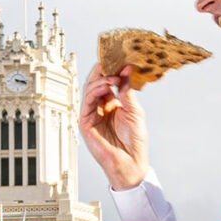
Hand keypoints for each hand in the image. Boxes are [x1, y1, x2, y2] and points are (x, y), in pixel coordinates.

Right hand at [80, 62, 148, 189]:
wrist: (131, 162)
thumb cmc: (134, 142)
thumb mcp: (135, 110)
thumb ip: (128, 91)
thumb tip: (127, 70)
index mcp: (111, 103)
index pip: (107, 81)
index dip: (112, 69)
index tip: (121, 58)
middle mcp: (100, 107)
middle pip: (96, 82)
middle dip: (104, 70)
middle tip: (113, 60)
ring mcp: (92, 114)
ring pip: (89, 89)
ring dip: (101, 79)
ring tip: (113, 75)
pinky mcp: (85, 122)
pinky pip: (87, 101)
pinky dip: (96, 90)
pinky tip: (107, 85)